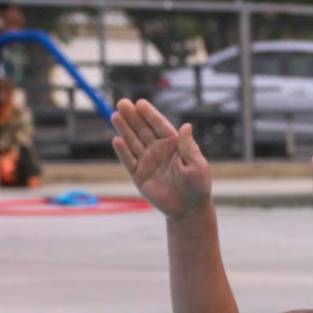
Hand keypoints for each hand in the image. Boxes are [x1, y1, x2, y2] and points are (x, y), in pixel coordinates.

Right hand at [111, 98, 210, 219]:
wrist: (188, 210)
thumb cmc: (197, 186)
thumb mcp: (196, 165)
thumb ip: (188, 146)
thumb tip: (187, 126)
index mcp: (173, 145)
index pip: (160, 126)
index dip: (150, 114)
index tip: (140, 103)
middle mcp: (159, 150)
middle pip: (143, 130)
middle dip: (132, 117)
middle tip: (122, 103)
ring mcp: (148, 161)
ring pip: (133, 142)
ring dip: (124, 129)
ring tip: (115, 115)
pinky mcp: (139, 175)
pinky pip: (129, 161)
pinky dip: (123, 151)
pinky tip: (117, 140)